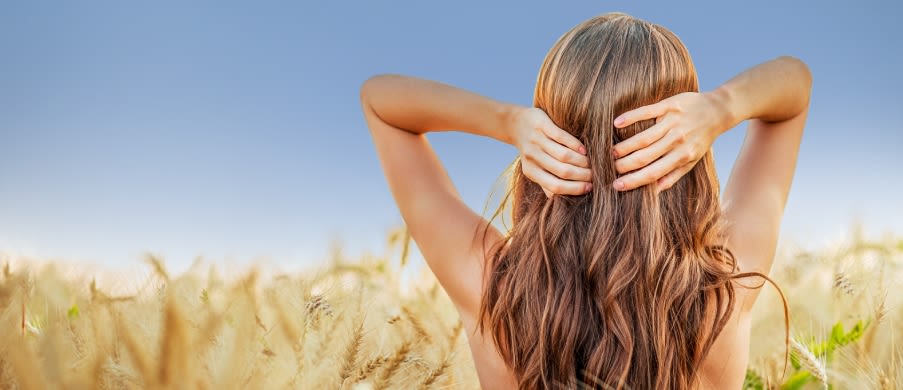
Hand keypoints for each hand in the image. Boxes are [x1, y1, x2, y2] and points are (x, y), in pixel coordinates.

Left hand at [509, 107, 591, 196]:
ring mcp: (536, 141)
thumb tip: (561, 200)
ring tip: (591, 163)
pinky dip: (575, 144)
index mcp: (531, 172)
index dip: (574, 188)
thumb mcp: (534, 168)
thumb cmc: (531, 150)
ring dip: (581, 161)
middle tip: (594, 175)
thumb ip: (546, 182)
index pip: (555, 186)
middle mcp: (532, 157)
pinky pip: (561, 137)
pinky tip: (584, 150)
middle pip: (562, 171)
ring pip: (564, 155)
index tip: (590, 187)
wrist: (516, 124)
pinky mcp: (541, 125)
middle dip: (582, 175)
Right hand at [611, 91, 732, 191]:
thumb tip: (653, 191)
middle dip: (624, 165)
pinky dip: (630, 117)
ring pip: (642, 138)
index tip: (616, 185)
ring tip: (611, 152)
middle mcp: (677, 141)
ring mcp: (673, 122)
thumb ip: (673, 175)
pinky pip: (646, 112)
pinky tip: (616, 123)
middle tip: (610, 168)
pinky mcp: (669, 105)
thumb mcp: (692, 160)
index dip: (633, 181)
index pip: (653, 173)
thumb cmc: (701, 139)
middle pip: (644, 157)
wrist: (717, 110)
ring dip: (624, 146)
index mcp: (682, 157)